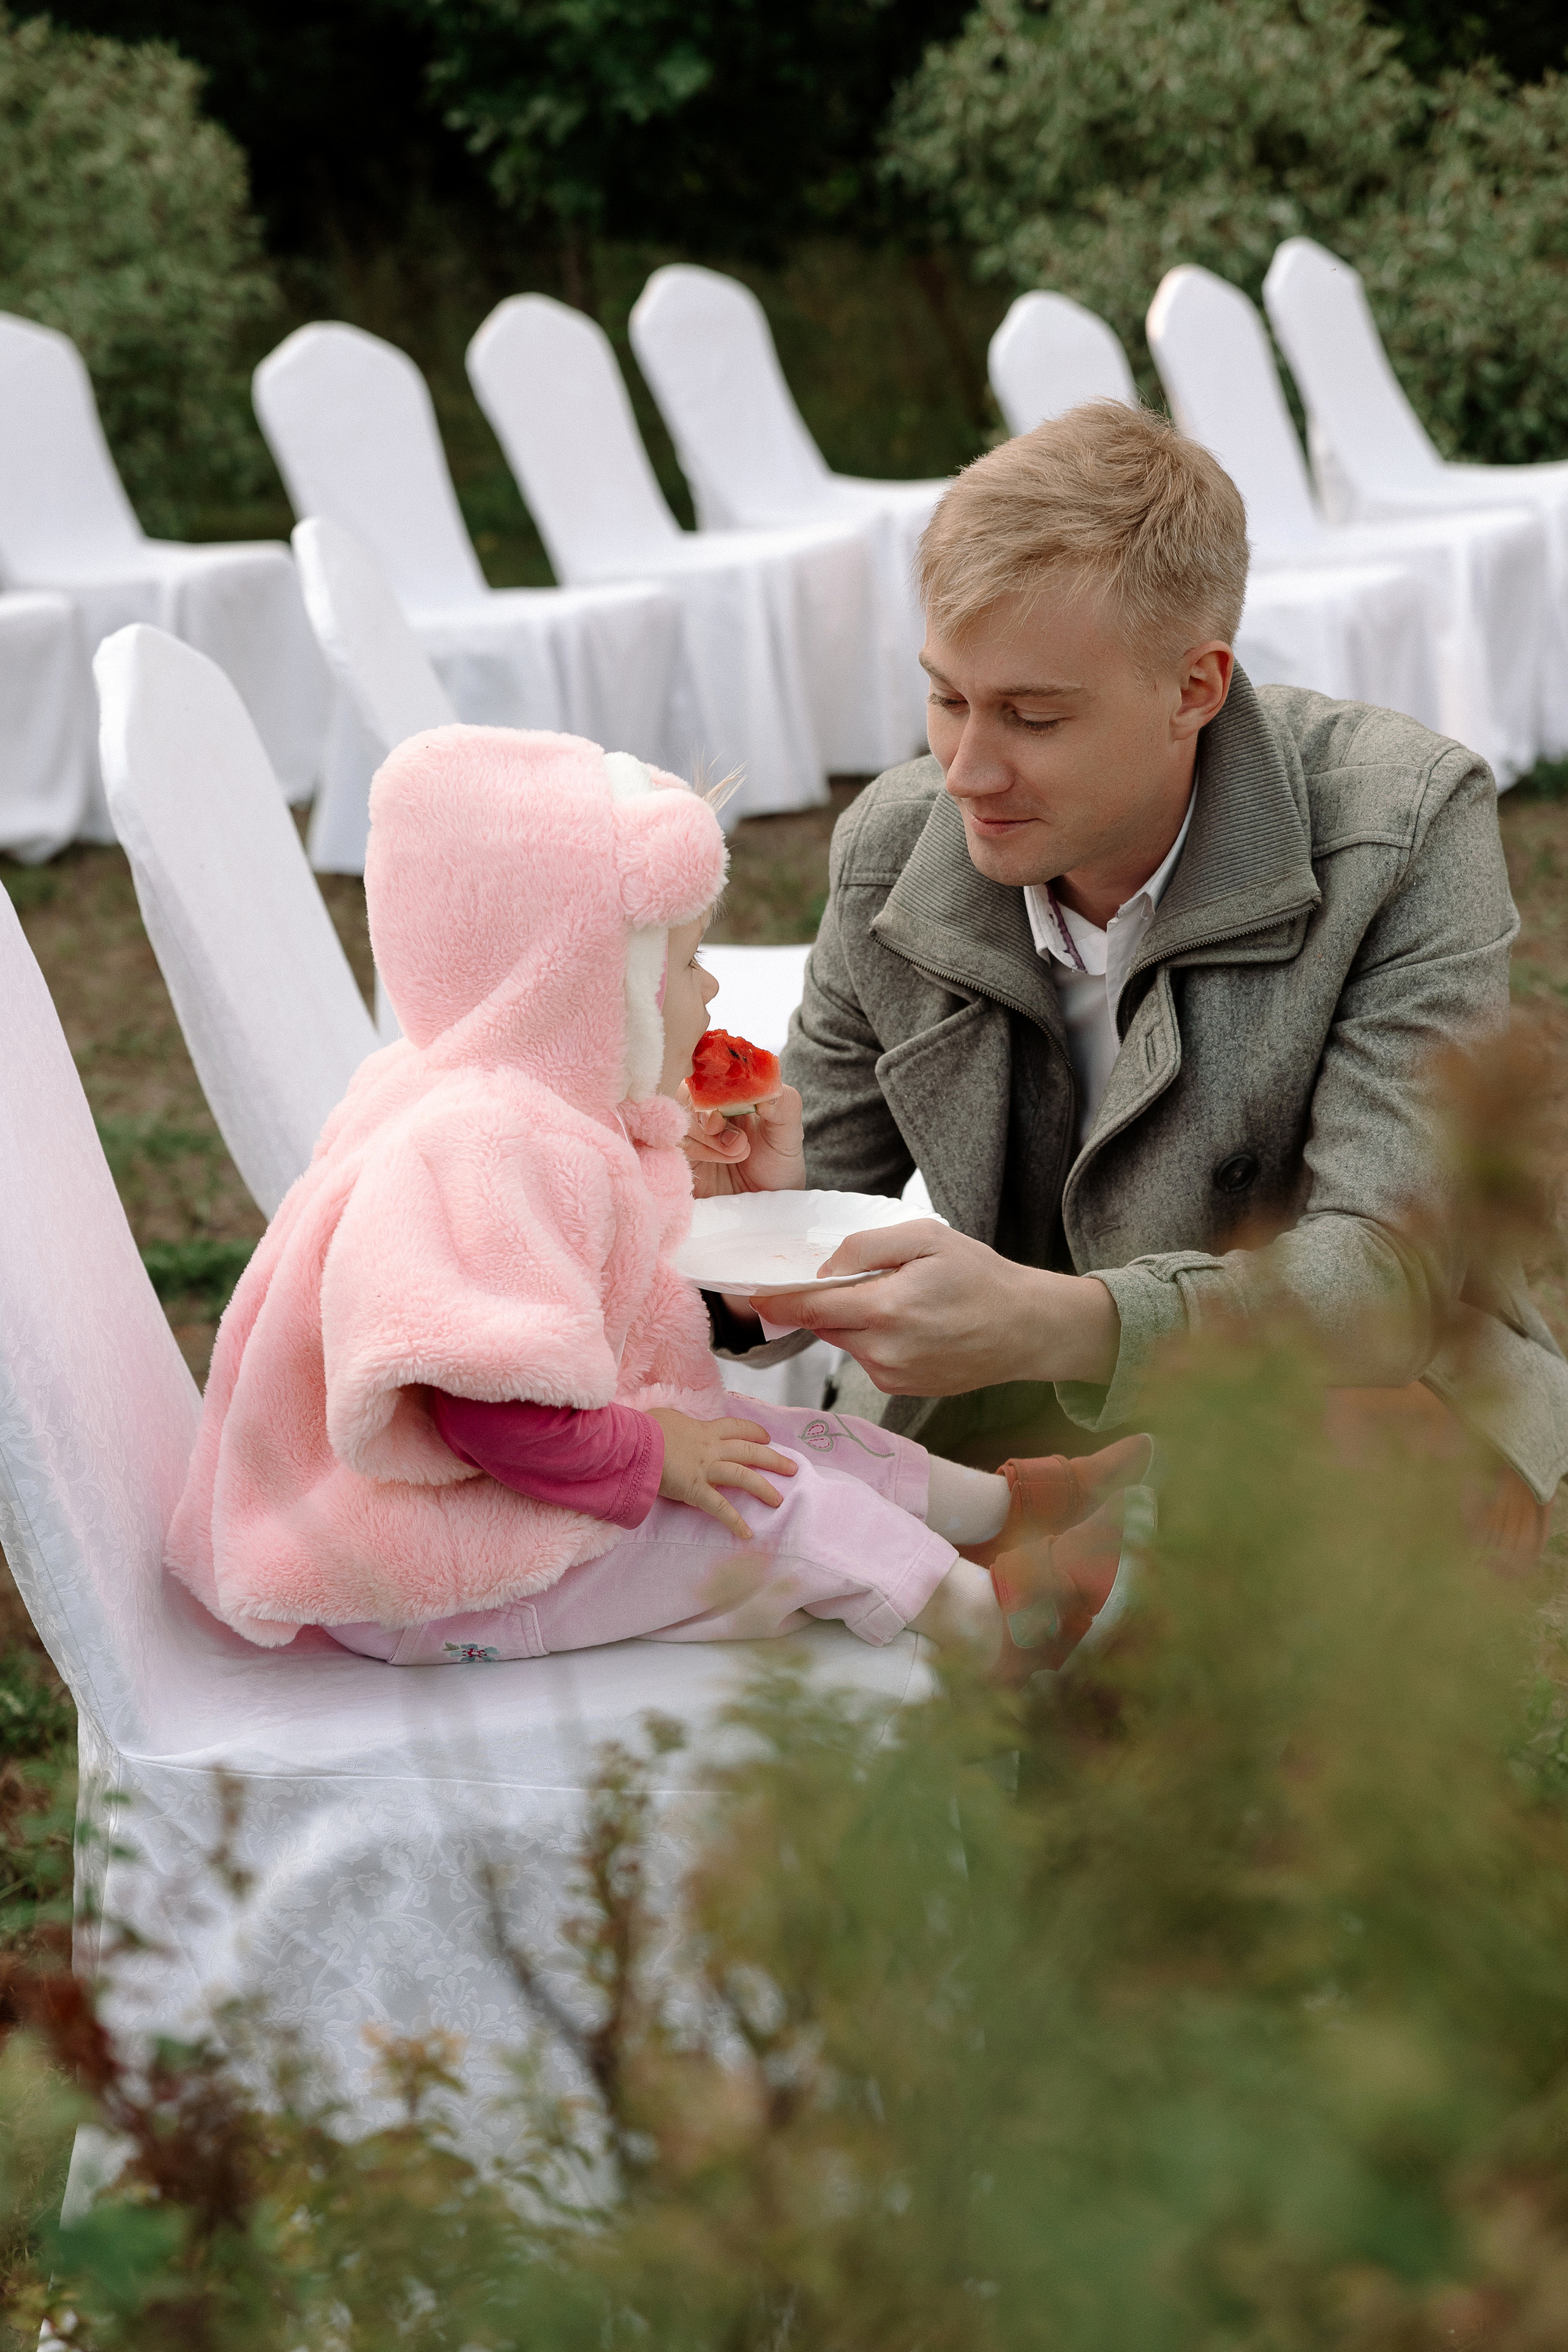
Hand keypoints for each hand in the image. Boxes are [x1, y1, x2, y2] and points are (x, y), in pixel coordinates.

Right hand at [648, 1408, 797, 1539]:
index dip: (754, 1433)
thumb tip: (674, 1427)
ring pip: (742, 1476)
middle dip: (773, 1459)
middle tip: (792, 1468)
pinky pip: (719, 1507)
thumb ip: (677, 1425)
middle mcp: (710, 1447)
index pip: (735, 1428)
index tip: (766, 1438)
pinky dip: (734, 1521)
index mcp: (703, 1430)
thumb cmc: (644, 1428)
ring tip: (779, 1501)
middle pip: (749, 1451)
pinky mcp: (695, 1488)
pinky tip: (746, 1534)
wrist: (634, 1441)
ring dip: (763, 1489)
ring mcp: (705, 1468)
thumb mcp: (665, 1418)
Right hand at [680, 1081, 805, 1199]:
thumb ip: (785, 1106)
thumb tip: (766, 1095)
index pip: (709, 1074)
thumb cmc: (778, 1166)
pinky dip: (689, 1155)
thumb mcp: (789, 1135)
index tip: (725, 1110)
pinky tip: (709, 1169)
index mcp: (730, 1095)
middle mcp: (706, 1112)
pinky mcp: (679, 1161)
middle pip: (686, 1096)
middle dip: (708, 1117)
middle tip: (738, 1143)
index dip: (711, 1086)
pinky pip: (667, 1149)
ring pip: (678, 1124)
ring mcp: (691, 1136)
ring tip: (737, 1155)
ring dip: (706, 1141)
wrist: (766, 1207)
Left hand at [750, 1222, 1120, 1395]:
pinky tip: (912, 1325)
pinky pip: (867, 1358)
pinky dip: (875, 1338)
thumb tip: (823, 1269)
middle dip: (826, 1300)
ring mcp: (891, 1376)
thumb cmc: (979, 1276)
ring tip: (898, 1299)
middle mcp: (882, 1352)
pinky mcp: (901, 1388)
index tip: (752, 1291)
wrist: (1025, 1328)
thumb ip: (864, 1247)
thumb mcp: (925, 1237)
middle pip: (824, 1324)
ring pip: (845, 1341)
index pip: (809, 1307)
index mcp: (885, 1311)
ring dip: (854, 1319)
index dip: (776, 1298)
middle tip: (858, 1277)